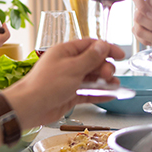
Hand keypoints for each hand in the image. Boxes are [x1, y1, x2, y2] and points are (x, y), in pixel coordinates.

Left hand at [3, 39, 124, 128]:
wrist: (30, 106)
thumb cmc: (47, 84)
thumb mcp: (73, 68)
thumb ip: (90, 58)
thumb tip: (103, 46)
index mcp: (65, 52)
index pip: (90, 45)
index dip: (106, 48)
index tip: (120, 55)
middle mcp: (67, 64)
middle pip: (93, 61)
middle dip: (104, 67)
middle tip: (108, 75)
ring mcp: (68, 80)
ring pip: (91, 78)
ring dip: (104, 81)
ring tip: (113, 85)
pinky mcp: (69, 95)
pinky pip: (88, 92)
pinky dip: (99, 93)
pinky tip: (111, 95)